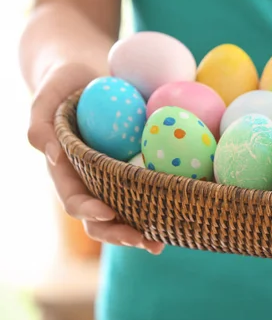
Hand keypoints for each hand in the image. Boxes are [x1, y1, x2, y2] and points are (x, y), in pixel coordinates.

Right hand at [27, 62, 163, 254]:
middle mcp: (91, 181)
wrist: (90, 77)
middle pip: (103, 219)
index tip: (108, 212)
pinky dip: (163, 204)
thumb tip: (53, 154)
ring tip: (162, 242)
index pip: (75, 199)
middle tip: (147, 242)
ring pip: (128, 213)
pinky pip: (149, 190)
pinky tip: (183, 210)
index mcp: (66, 172)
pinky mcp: (137, 169)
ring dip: (144, 230)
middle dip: (122, 234)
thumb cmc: (65, 83)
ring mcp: (114, 178)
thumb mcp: (49, 95)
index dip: (89, 211)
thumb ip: (40, 124)